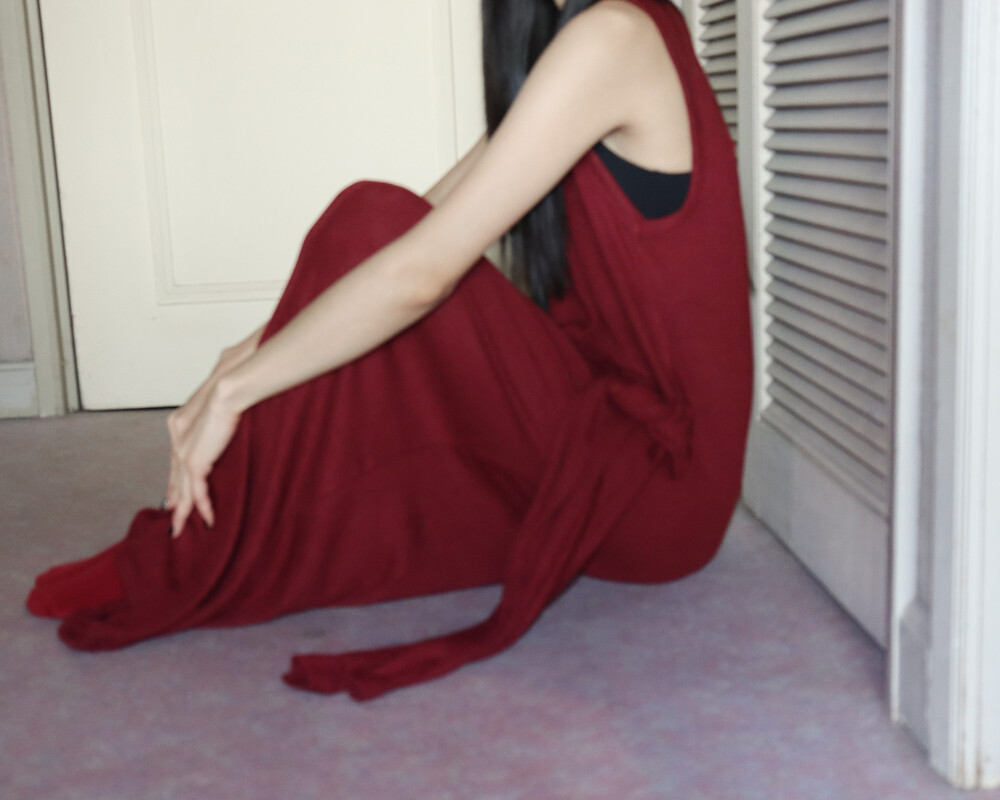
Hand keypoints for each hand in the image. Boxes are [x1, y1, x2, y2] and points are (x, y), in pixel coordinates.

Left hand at [166, 388, 241, 536]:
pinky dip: (203, 507)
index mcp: (178, 424)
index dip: (174, 481)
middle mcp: (176, 438)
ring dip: (182, 511)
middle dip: (174, 500)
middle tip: (173, 519)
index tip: (173, 496)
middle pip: (174, 477)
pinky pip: (197, 491)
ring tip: (180, 529)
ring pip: (181, 489)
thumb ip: (212, 420)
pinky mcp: (194, 461)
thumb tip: (221, 423)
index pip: (175, 459)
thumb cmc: (230, 392)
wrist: (228, 392)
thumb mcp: (216, 408)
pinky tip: (207, 519)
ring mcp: (183, 450)